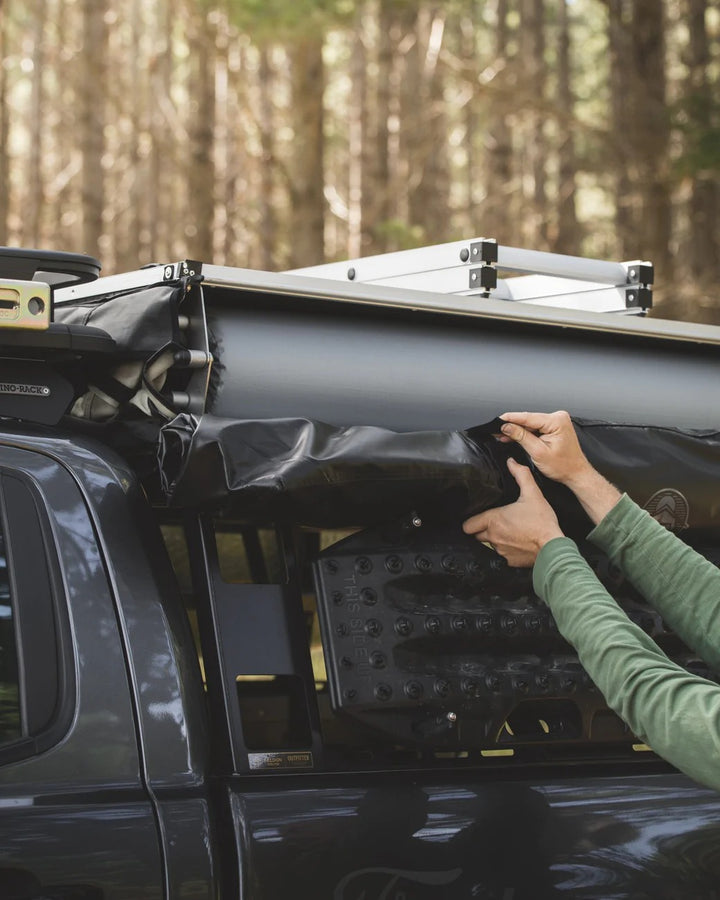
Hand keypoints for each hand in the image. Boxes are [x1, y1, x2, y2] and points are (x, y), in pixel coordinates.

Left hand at [462, 458, 563, 566]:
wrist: (554, 547)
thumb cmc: (542, 522)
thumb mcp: (533, 494)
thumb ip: (521, 475)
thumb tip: (512, 462)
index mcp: (494, 520)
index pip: (468, 525)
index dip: (471, 521)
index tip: (478, 517)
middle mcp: (493, 537)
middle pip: (477, 535)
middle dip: (483, 529)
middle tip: (496, 522)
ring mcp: (500, 551)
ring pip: (490, 545)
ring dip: (496, 539)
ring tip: (510, 531)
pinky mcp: (509, 561)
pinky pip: (503, 555)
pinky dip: (508, 550)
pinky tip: (518, 543)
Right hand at [499, 410, 621, 524]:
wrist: (575, 473)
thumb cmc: (564, 465)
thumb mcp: (538, 452)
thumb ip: (521, 437)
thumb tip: (507, 426)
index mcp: (557, 421)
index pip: (528, 417)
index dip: (510, 418)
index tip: (497, 420)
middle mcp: (558, 418)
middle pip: (528, 419)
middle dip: (512, 425)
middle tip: (496, 430)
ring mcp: (557, 422)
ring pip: (531, 424)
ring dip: (518, 430)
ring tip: (502, 435)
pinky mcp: (554, 427)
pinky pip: (536, 427)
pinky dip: (526, 433)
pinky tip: (514, 436)